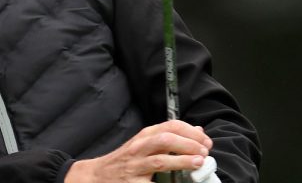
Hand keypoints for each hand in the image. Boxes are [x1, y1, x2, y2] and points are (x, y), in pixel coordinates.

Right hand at [64, 120, 212, 182]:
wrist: (96, 176)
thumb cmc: (123, 161)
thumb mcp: (143, 144)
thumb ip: (167, 137)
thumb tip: (197, 131)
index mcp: (143, 136)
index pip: (170, 126)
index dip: (191, 131)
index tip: (205, 140)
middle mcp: (139, 148)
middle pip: (166, 139)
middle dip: (189, 144)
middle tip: (205, 151)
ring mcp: (135, 167)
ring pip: (161, 160)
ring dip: (183, 161)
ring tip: (199, 162)